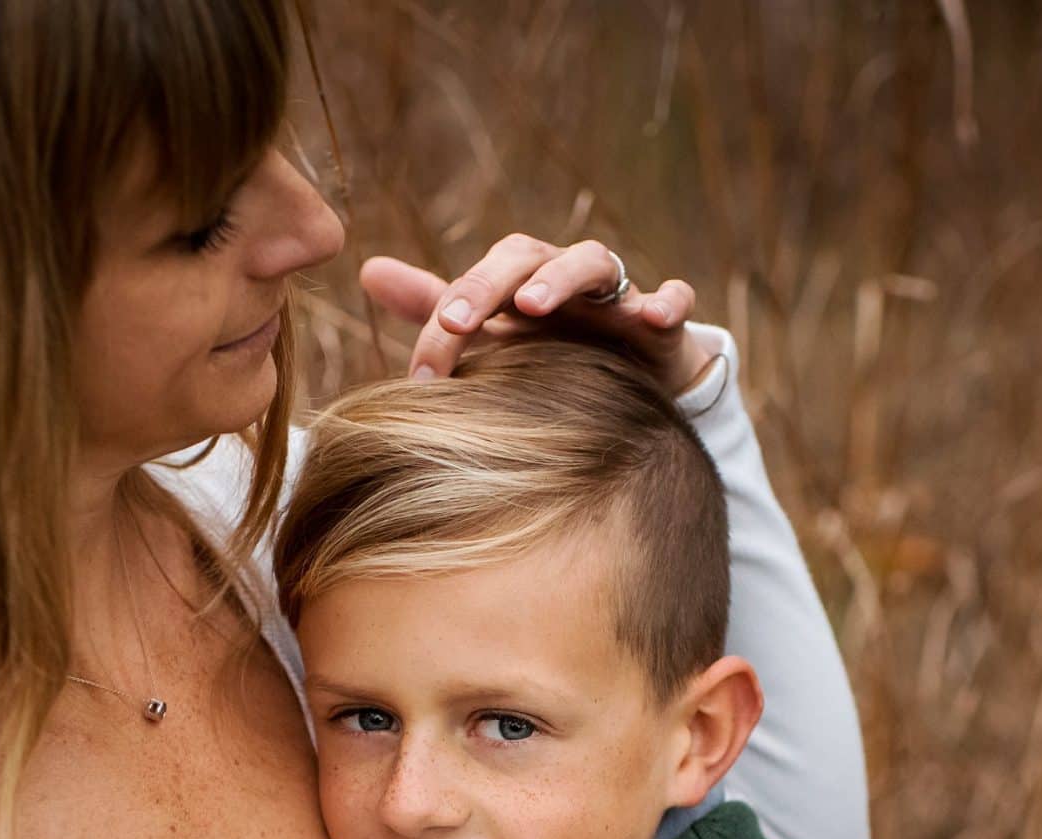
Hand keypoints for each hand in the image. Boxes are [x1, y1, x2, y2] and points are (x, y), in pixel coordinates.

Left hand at [360, 236, 717, 394]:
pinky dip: (667, 301)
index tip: (423, 369)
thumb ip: (438, 308)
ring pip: (595, 263)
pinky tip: (653, 315)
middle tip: (457, 322)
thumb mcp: (496, 333)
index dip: (450, 309)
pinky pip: (674, 299)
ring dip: (563, 277)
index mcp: (524, 280)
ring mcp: (618, 295)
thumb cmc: (559, 350)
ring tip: (534, 304)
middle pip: (529, 256)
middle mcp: (567, 277)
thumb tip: (367, 272)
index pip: (481, 277)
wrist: (639, 380)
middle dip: (489, 284)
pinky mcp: (664, 322)